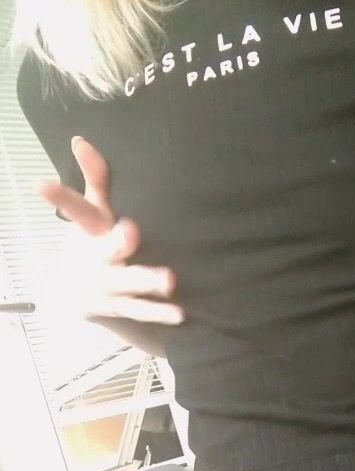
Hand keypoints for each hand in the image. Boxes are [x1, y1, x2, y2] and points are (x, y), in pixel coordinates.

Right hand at [37, 137, 183, 327]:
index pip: (74, 209)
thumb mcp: (92, 213)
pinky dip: (160, 313)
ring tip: (170, 280)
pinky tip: (180, 313)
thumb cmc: (92, 241)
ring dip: (148, 281)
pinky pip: (143, 310)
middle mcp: (98, 258)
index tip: (40, 185)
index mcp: (90, 231)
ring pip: (130, 283)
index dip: (58, 197)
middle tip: (130, 231)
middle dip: (118, 242)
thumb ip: (96, 179)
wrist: (75, 297)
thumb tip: (80, 139)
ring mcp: (110, 285)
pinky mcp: (123, 307)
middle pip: (108, 249)